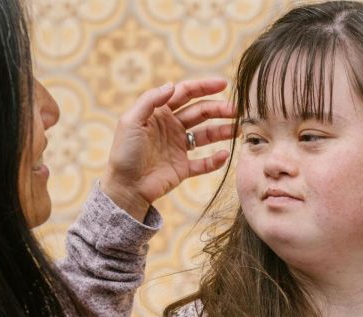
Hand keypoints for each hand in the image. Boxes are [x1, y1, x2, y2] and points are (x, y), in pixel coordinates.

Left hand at [105, 77, 236, 220]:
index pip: (185, 94)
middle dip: (218, 110)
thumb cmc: (124, 153)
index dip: (204, 87)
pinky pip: (203, 163)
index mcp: (159, 113)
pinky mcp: (183, 168)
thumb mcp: (131, 121)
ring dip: (222, 131)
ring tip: (238, 130)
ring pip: (206, 135)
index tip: (223, 84)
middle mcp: (171, 127)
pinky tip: (224, 155)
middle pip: (200, 112)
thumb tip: (172, 85)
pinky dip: (215, 160)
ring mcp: (178, 148)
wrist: (125, 187)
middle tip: (235, 111)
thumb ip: (150, 100)